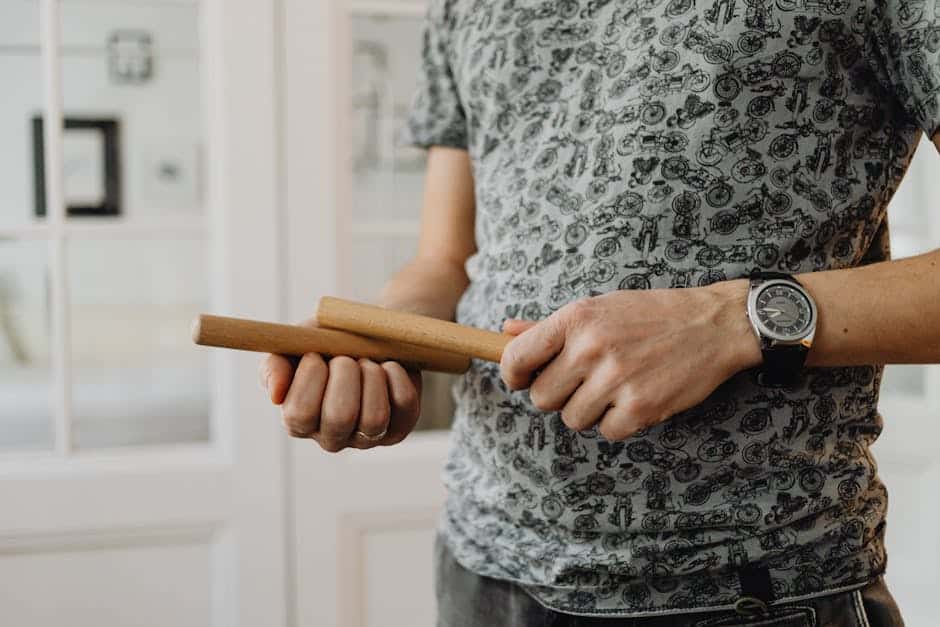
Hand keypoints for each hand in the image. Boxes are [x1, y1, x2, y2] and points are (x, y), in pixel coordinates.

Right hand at [260, 320, 421, 451]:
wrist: (370, 332)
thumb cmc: (327, 341)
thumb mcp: (296, 344)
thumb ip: (275, 365)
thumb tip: (276, 395)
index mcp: (299, 421)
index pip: (299, 415)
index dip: (309, 380)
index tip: (315, 355)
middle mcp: (332, 436)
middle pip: (339, 418)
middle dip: (344, 375)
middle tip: (345, 357)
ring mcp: (367, 437)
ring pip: (373, 418)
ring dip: (371, 377)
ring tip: (367, 361)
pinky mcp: (398, 427)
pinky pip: (403, 405)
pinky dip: (397, 376)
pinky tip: (388, 365)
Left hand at [499, 280, 760, 440]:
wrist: (713, 324)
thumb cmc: (650, 314)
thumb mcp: (599, 307)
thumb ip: (549, 325)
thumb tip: (505, 332)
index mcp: (576, 318)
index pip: (515, 358)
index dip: (514, 376)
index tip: (523, 379)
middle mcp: (591, 348)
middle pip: (542, 397)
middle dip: (558, 395)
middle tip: (583, 382)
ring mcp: (616, 379)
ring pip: (572, 419)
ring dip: (589, 410)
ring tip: (613, 388)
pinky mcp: (641, 406)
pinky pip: (607, 432)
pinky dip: (618, 422)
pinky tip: (634, 399)